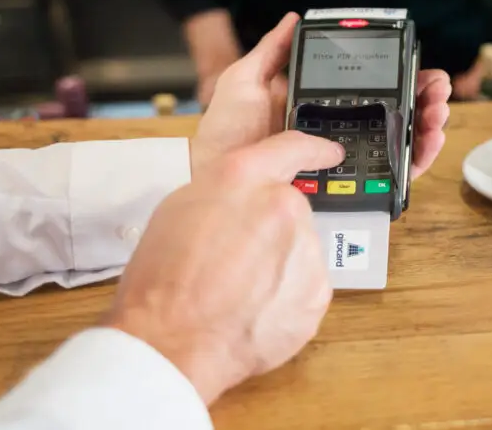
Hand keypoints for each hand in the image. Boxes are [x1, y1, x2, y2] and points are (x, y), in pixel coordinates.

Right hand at [102, 131, 345, 404]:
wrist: (171, 343)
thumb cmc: (161, 281)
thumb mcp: (180, 210)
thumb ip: (227, 193)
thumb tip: (247, 199)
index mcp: (244, 178)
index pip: (291, 148)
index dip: (313, 149)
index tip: (330, 153)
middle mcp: (282, 206)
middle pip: (289, 211)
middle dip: (269, 232)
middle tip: (233, 261)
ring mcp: (305, 249)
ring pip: (299, 250)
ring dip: (278, 266)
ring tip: (236, 293)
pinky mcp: (317, 292)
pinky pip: (305, 286)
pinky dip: (286, 298)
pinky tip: (253, 312)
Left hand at [191, 12, 452, 178]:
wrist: (222, 181)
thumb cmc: (226, 138)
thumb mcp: (244, 83)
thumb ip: (272, 52)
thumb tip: (292, 18)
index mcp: (322, 108)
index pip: (371, 88)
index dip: (399, 75)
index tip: (417, 64)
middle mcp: (341, 134)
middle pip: (396, 112)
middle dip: (424, 95)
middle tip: (437, 86)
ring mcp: (351, 162)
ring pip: (403, 140)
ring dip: (428, 120)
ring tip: (438, 108)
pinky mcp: (355, 190)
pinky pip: (396, 174)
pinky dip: (420, 156)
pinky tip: (429, 137)